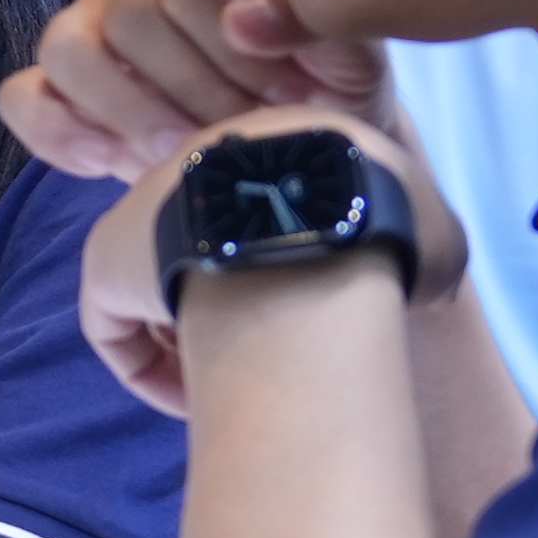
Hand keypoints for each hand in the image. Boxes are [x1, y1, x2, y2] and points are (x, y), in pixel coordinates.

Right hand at [0, 0, 381, 183]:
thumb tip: (246, 22)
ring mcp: (91, 18)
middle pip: (131, 13)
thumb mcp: (352, 57)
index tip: (291, 98)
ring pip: (68, 49)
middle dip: (194, 90)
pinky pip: (22, 97)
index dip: (237, 47)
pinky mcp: (56, 82)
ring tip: (183, 158)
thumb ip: (313, 21)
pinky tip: (117, 166)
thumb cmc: (332, 92)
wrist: (302, 152)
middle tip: (242, 135)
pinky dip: (63, 137)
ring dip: (132, 115)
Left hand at [73, 106, 464, 416]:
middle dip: (233, 301)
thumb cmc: (386, 230)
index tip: (315, 316)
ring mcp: (144, 203)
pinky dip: (149, 371)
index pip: (269, 209)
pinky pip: (115, 326)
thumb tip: (406, 273)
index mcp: (274, 139)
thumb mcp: (430, 225)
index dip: (290, 269)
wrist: (320, 236)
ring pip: (157, 283)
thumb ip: (412, 241)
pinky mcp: (107, 254)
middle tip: (270, 348)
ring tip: (234, 377)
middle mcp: (198, 156)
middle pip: (206, 242)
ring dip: (193, 337)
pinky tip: (195, 398)